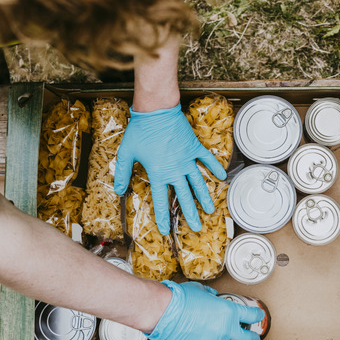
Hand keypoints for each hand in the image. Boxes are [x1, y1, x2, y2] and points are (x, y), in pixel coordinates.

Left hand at [113, 104, 226, 234]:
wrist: (157, 110)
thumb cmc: (140, 130)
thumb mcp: (126, 152)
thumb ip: (122, 172)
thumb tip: (118, 190)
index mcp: (158, 173)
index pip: (161, 200)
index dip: (163, 217)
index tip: (165, 230)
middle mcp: (175, 169)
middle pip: (185, 196)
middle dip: (190, 214)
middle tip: (196, 228)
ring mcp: (187, 159)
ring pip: (198, 182)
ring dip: (205, 197)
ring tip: (210, 211)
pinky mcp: (194, 147)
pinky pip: (207, 160)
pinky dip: (215, 168)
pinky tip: (221, 177)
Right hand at [146, 281, 264, 339]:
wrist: (163, 311)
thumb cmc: (180, 298)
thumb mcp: (201, 291)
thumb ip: (212, 296)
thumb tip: (213, 296)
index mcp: (229, 311)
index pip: (252, 315)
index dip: (257, 316)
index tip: (258, 316)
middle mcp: (225, 329)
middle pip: (248, 339)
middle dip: (252, 339)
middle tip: (253, 338)